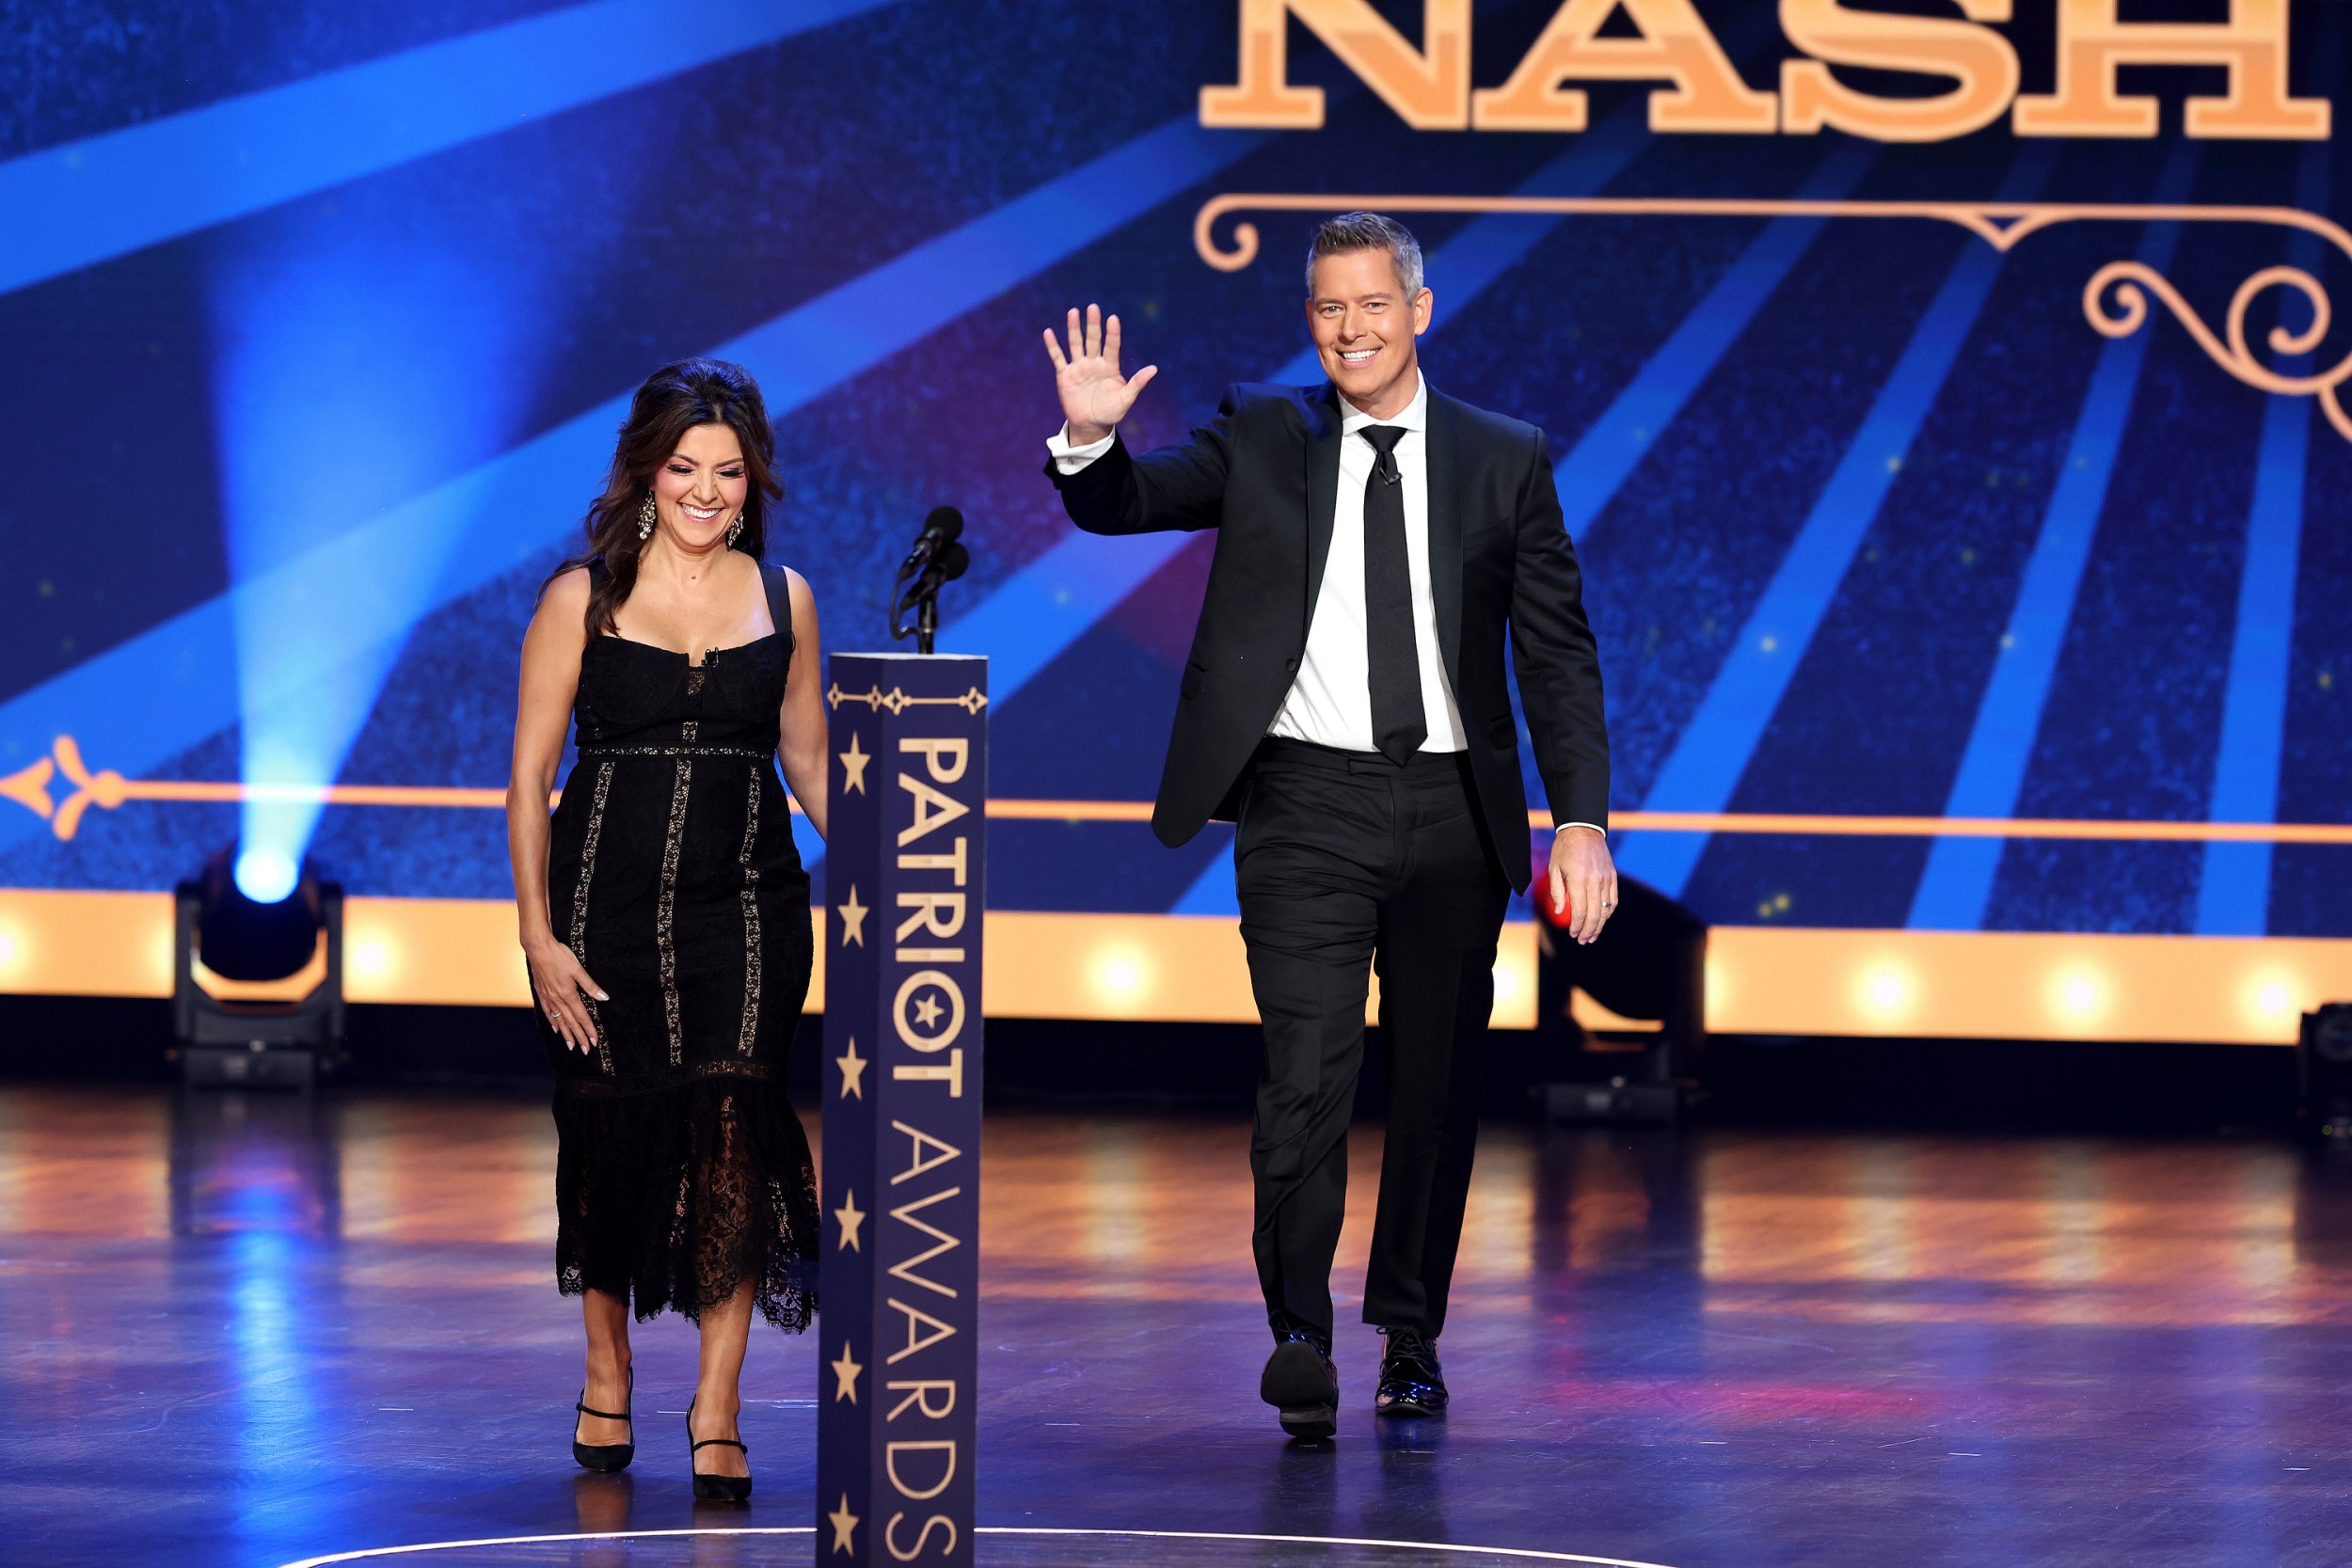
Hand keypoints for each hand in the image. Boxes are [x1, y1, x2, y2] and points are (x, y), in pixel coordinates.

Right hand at [525, 936, 606, 1053]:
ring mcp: (548, 997)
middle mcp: (557, 999)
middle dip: (579, 1037)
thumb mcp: (578, 970)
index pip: (581, 1016)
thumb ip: (591, 986)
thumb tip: (605, 998)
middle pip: (571, 1022)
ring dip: (566, 1034)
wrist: (538, 948)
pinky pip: (547, 1012)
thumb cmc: (560, 956)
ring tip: (571, 1046)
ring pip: (559, 1020)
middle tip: (585, 1050)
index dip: (589, 1030)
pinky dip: (553, 1022)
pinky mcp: (541, 993)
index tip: (594, 1041)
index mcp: (568, 994)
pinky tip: (556, 1028)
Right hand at [1042, 303, 1156, 444]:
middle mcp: (1094, 363)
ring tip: (1073, 312)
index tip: (1113, 318)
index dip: (1112, 333)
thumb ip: (1137, 383)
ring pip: (1076, 344)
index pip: (1112, 346)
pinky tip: (1048, 332)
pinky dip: (1053, 346)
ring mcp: (1079, 367)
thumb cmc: (1110, 412)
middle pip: (1093, 340)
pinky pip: (1058, 358)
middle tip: (1093, 307)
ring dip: (1074, 329)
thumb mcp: (1125, 399)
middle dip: (1093, 324)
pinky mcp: (1065, 375)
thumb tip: (1154, 369)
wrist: (1090, 425)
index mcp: (1110, 367)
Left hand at [1547, 827, 1617, 945]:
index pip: (1579, 910)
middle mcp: (1594, 880)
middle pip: (1594, 913)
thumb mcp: (1554, 869)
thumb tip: (1559, 912)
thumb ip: (1557, 892)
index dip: (1577, 925)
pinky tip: (1602, 920)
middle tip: (1583, 941)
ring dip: (1600, 925)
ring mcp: (1606, 878)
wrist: (1583, 830)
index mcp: (1578, 879)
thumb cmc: (1564, 849)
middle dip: (1589, 930)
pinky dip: (1608, 912)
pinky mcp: (1612, 876)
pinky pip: (1613, 899)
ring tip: (1593, 936)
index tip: (1573, 934)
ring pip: (1606, 909)